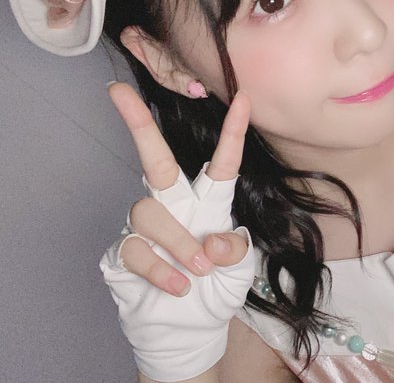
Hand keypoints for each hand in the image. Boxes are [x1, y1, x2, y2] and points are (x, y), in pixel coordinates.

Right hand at [100, 82, 255, 381]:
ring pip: (149, 210)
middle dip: (139, 125)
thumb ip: (235, 249)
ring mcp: (148, 228)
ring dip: (176, 240)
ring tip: (197, 270)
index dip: (233, 133)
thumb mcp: (241, 269)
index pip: (222, 165)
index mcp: (209, 204)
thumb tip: (211, 239)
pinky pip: (135, 248)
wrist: (191, 328)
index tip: (245, 99)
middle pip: (157, 161)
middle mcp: (176, 206)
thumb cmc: (217, 289)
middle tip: (120, 93)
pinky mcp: (125, 253)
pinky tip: (177, 286)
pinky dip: (160, 269)